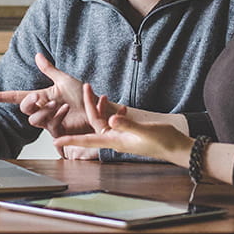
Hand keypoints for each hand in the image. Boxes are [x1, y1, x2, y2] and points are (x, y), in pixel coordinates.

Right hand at [0, 53, 91, 134]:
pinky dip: (56, 116)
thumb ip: (49, 70)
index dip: (2, 97)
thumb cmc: (84, 96)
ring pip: (34, 119)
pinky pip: (49, 126)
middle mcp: (44, 109)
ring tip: (58, 104)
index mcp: (42, 97)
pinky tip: (65, 110)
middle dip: (29, 102)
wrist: (98, 109)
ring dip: (45, 110)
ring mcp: (50, 121)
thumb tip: (37, 55)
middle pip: (25, 108)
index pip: (17, 97)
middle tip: (38, 97)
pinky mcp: (59, 132)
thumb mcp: (65, 80)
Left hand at [54, 84, 192, 164]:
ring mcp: (121, 136)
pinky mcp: (129, 133)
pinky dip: (114, 112)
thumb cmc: (163, 141)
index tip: (55, 142)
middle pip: (94, 122)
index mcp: (115, 141)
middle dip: (88, 105)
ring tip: (100, 94)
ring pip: (104, 121)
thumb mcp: (145, 131)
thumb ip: (127, 125)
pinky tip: (118, 106)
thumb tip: (111, 119)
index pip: (87, 140)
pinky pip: (114, 122)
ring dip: (101, 107)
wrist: (178, 147)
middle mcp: (115, 139)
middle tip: (86, 86)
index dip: (71, 140)